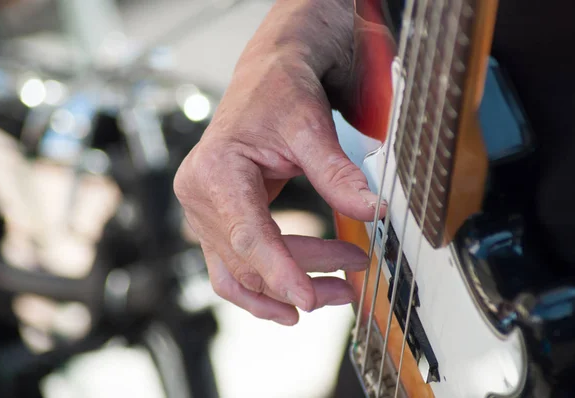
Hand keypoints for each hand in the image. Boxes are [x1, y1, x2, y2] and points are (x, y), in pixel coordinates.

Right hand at [174, 0, 386, 324]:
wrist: (267, 76)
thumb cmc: (281, 93)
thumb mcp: (311, 128)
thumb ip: (338, 174)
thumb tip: (374, 212)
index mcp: (216, 170)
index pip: (248, 234)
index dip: (280, 271)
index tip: (311, 300)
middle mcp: (199, 195)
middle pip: (249, 259)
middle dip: (302, 277)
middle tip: (353, 283)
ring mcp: (203, 211)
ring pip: (241, 272)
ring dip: (286, 289)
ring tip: (339, 290)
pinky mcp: (216, 219)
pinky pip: (235, 265)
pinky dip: (268, 281)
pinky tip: (301, 290)